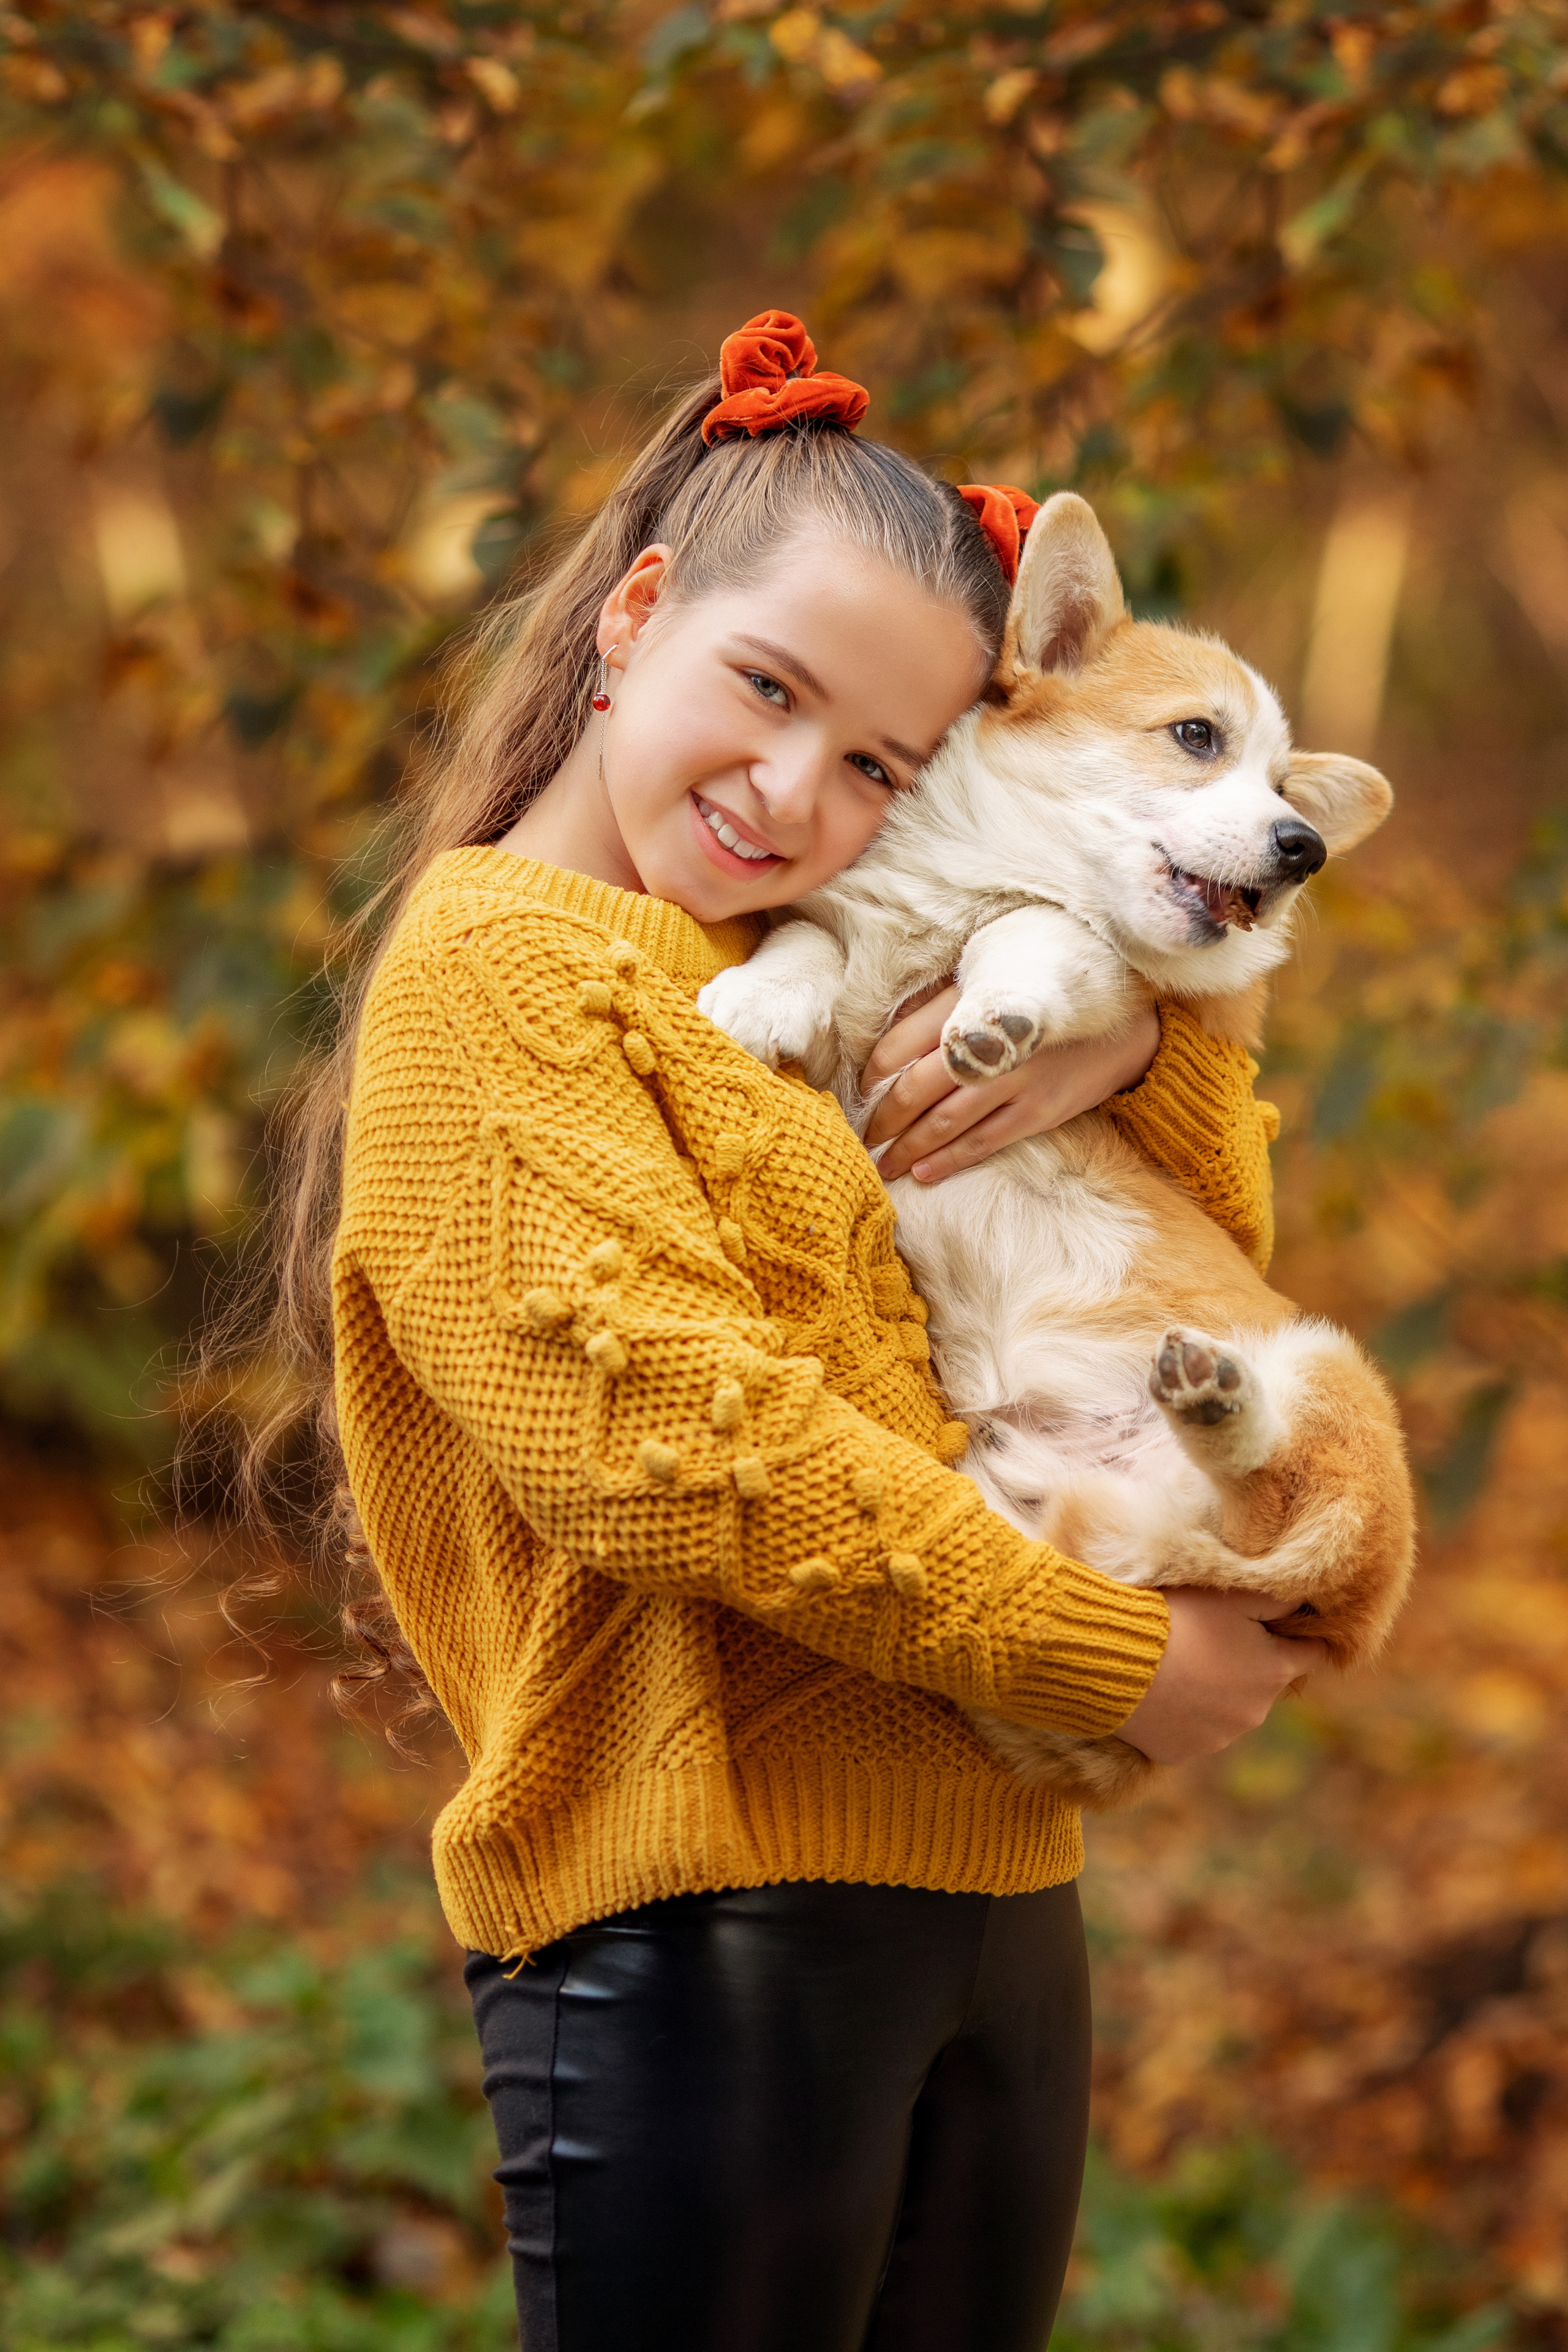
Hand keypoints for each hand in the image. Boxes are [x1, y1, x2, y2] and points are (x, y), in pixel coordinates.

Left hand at [862, 989, 1159, 1182]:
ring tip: (882, 1164)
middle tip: (861, 1136)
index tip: (858, 1090)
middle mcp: (989, 1044)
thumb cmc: (1047, 994)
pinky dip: (949, 1159)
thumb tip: (893, 1038)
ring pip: (945, 1122)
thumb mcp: (993, 977)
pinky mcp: (1039, 1110)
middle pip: (916, 1088)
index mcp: (970, 1003)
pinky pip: (984, 1141)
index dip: (873, 1071)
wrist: (1123, 1018)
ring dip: (907, 1147)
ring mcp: (1015, 1080)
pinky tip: (922, 1172)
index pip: (902, 1042)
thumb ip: (944, 1004)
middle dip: (883, 1118)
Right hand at [1116, 1587, 1328, 1763]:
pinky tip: (1159, 1691)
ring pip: (1229, 1709)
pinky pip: (1191, 1730)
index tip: (1276, 1622)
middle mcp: (1255, 1712)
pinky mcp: (1181, 1753)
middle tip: (1210, 1636)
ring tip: (1178, 1662)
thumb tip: (1303, 1602)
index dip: (1296, 1634)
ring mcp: (1218, 1738)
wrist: (1113, 1658)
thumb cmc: (1177, 1618)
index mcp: (1275, 1671)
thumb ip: (1278, 1598)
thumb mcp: (1233, 1594)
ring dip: (1215, 1689)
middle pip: (1265, 1682)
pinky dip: (1182, 1713)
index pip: (1312, 1653)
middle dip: (1248, 1661)